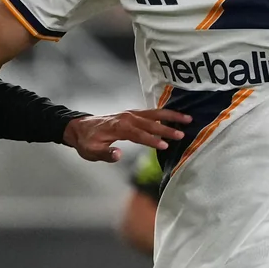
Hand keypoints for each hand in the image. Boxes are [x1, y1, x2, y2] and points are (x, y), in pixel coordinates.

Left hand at [61, 108, 190, 161]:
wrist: (80, 128)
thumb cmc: (86, 142)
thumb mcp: (91, 151)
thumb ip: (105, 154)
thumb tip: (118, 155)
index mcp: (117, 127)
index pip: (138, 134)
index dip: (151, 140)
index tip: (165, 145)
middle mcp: (126, 118)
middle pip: (150, 122)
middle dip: (167, 128)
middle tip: (182, 134)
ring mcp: (130, 114)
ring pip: (154, 113)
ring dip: (171, 116)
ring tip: (187, 119)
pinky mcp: (133, 114)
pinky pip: (151, 112)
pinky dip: (165, 113)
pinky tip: (176, 116)